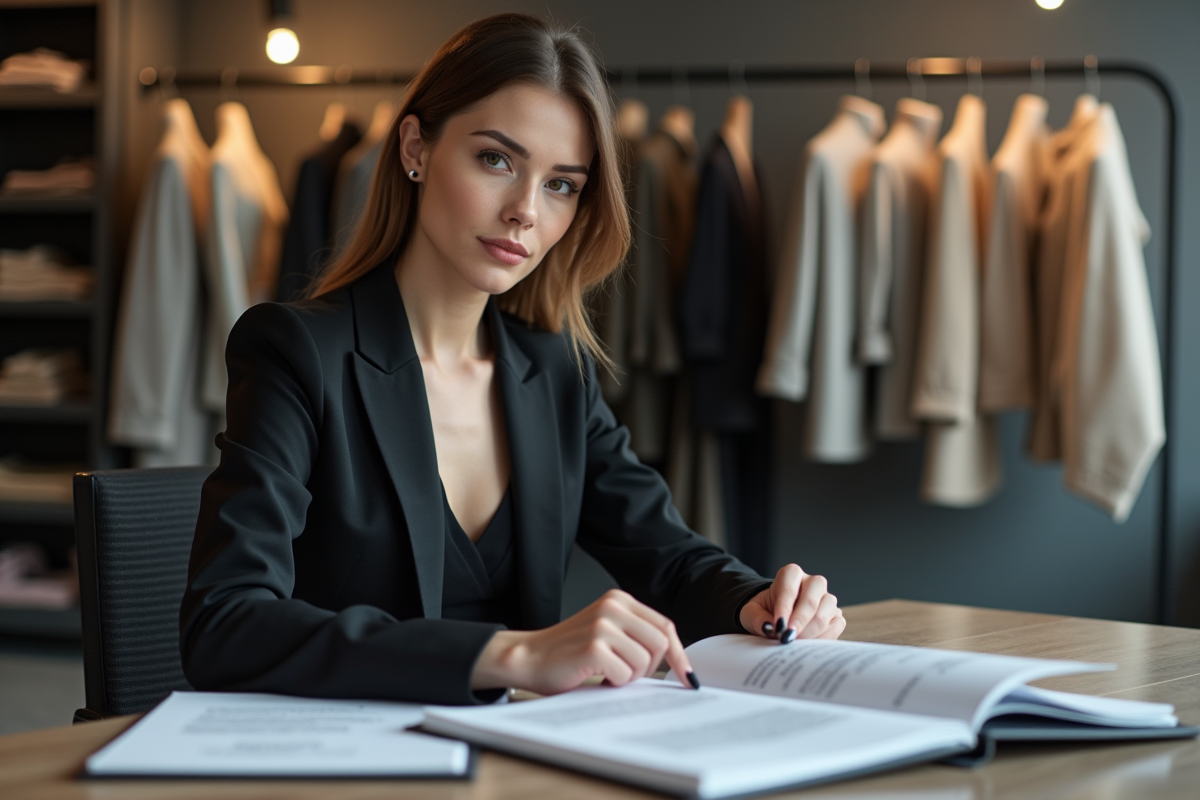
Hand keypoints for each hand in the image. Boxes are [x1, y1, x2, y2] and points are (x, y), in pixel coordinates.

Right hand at [470, 589, 695, 693]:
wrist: (529, 657)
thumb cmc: (568, 652)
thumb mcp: (608, 631)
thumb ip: (637, 635)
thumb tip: (678, 660)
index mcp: (619, 599)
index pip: (665, 626)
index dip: (679, 654)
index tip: (688, 676)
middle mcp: (612, 607)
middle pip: (661, 643)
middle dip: (650, 668)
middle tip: (627, 674)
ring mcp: (602, 625)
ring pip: (645, 661)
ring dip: (630, 676)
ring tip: (607, 673)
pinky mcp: (593, 646)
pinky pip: (625, 674)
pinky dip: (615, 682)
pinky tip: (598, 677)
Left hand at [738, 564, 844, 642]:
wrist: (777, 616)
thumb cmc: (763, 611)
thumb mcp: (751, 612)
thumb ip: (756, 619)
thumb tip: (769, 628)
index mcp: (791, 574)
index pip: (789, 589)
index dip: (784, 609)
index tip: (777, 627)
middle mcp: (813, 582)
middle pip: (811, 600)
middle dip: (799, 622)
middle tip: (787, 639)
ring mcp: (827, 598)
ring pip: (825, 613)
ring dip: (810, 632)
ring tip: (795, 644)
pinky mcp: (836, 615)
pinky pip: (835, 626)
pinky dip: (823, 638)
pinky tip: (808, 646)